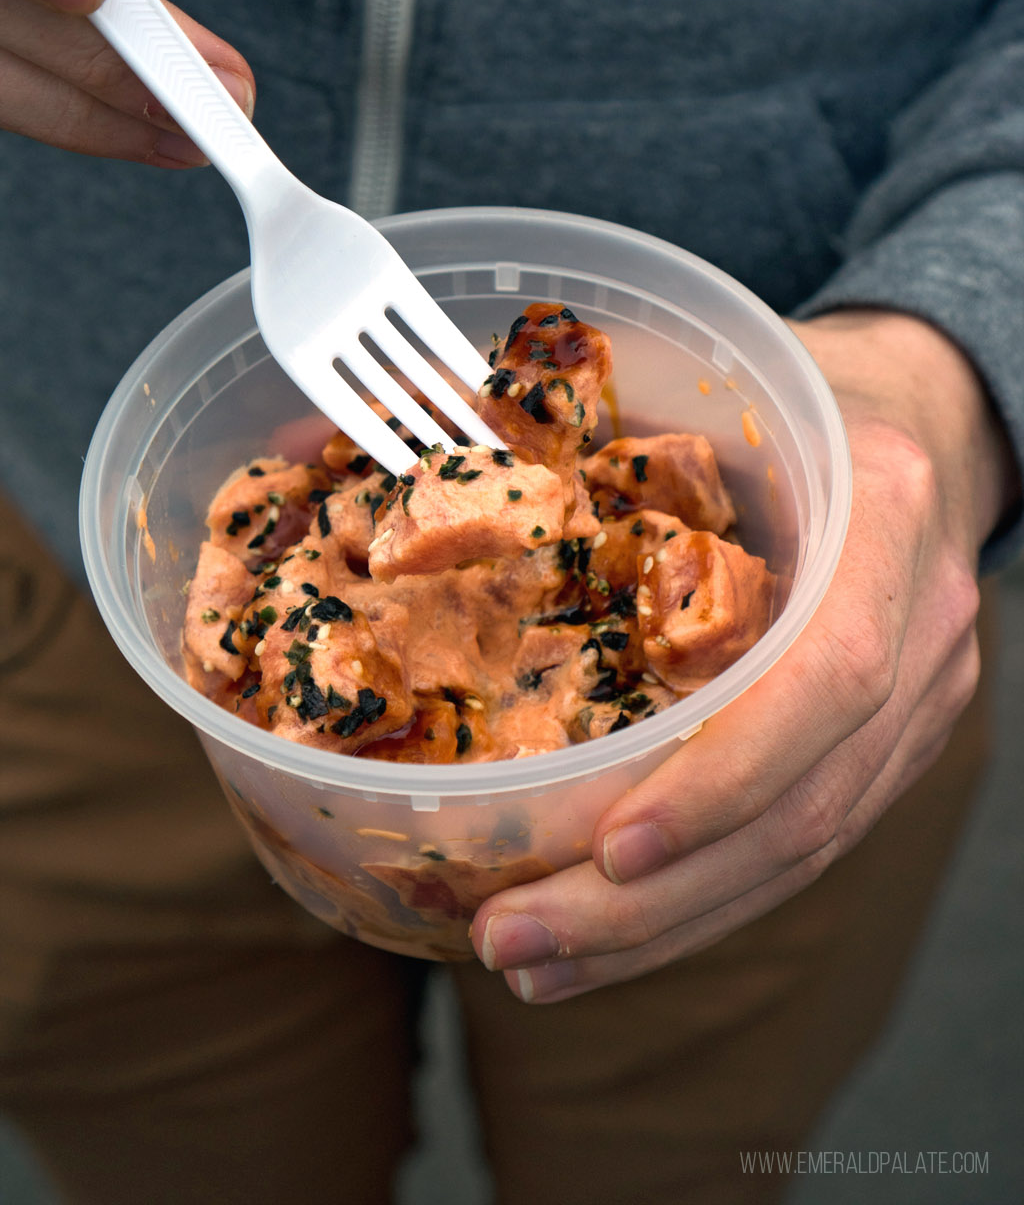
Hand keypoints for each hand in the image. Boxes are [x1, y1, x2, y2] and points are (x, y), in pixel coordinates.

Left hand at [471, 309, 1018, 1000]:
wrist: (925, 411)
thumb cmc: (797, 382)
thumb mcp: (718, 366)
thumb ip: (581, 408)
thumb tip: (354, 428)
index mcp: (881, 516)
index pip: (829, 676)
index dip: (725, 775)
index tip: (611, 846)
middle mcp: (918, 626)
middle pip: (806, 807)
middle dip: (657, 901)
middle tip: (514, 939)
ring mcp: (916, 704)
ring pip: (801, 853)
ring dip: (663, 928)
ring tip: (534, 961)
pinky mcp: (886, 750)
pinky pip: (799, 844)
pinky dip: (698, 901)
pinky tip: (605, 933)